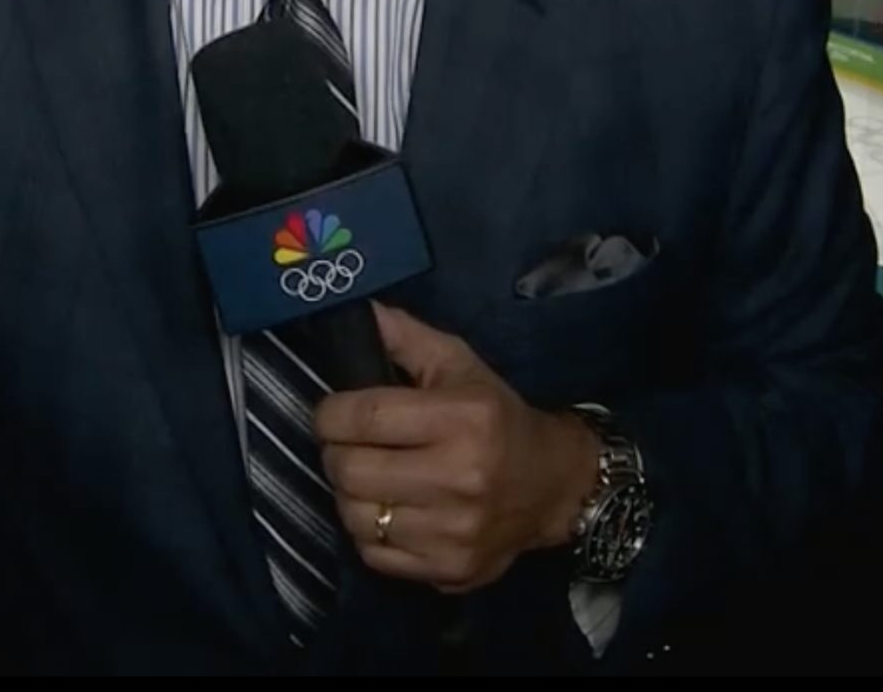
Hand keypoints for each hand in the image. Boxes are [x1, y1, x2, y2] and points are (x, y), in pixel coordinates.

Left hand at [313, 303, 599, 593]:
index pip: (363, 417)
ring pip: (355, 517)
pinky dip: (369, 534)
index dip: (330, 413)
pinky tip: (389, 511)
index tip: (332, 412)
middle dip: (335, 454)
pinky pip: (374, 555)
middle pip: (349, 471)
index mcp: (464, 418)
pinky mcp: (449, 570)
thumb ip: (406, 337)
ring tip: (368, 479)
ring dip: (349, 496)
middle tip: (348, 446)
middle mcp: (460, 477)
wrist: (552, 485)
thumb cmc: (497, 416)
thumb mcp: (459, 364)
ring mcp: (454, 531)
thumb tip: (358, 312)